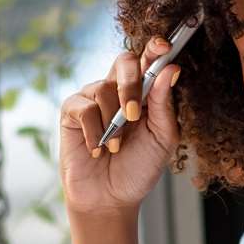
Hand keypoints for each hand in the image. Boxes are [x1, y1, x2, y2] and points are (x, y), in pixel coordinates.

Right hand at [58, 36, 181, 221]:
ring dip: (113, 123)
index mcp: (143, 92)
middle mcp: (117, 89)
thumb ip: (164, 104)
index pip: (149, 61)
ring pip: (103, 88)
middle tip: (133, 115)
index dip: (155, 49)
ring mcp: (93, 98)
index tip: (163, 46)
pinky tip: (98, 150)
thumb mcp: (162, 138)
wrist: (111, 198)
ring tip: (116, 147)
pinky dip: (95, 133)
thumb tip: (171, 70)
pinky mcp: (72, 112)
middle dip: (130, 85)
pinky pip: (84, 109)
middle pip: (124, 61)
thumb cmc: (138, 167)